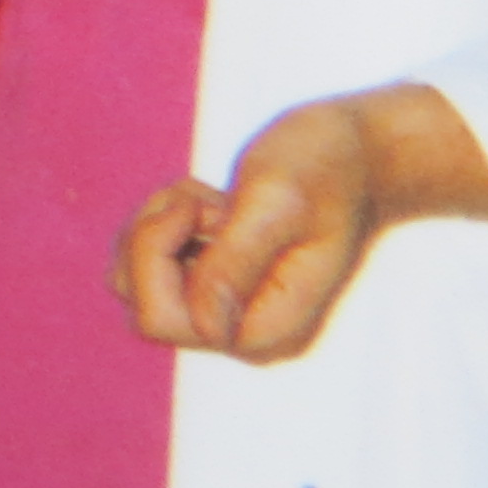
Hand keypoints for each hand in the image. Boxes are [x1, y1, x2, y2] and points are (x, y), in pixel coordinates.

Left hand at [118, 83, 487, 362]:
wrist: (357, 156)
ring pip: (130, 278)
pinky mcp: (210, 284)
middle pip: (137, 302)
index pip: (160, 318)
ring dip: (155, 225)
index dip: (157, 252)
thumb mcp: (276, 203)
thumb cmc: (326, 170)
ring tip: (212, 199)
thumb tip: (207, 329)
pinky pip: (143, 260)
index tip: (206, 208)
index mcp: (267, 329)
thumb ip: (236, 261)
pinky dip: (160, 221)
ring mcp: (224, 310)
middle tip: (203, 200)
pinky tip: (209, 203)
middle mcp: (241, 332)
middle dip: (151, 237)